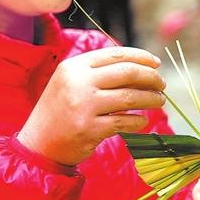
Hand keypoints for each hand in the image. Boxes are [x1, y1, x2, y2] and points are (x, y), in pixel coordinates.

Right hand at [18, 47, 165, 165]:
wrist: (38, 145)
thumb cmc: (61, 111)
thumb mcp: (72, 84)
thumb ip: (100, 73)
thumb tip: (143, 67)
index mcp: (74, 67)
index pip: (116, 54)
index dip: (141, 57)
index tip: (157, 63)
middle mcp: (78, 83)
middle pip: (127, 72)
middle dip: (151, 77)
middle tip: (162, 84)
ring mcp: (83, 106)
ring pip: (131, 97)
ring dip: (151, 98)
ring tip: (160, 101)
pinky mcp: (89, 129)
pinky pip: (125, 121)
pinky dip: (139, 121)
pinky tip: (143, 121)